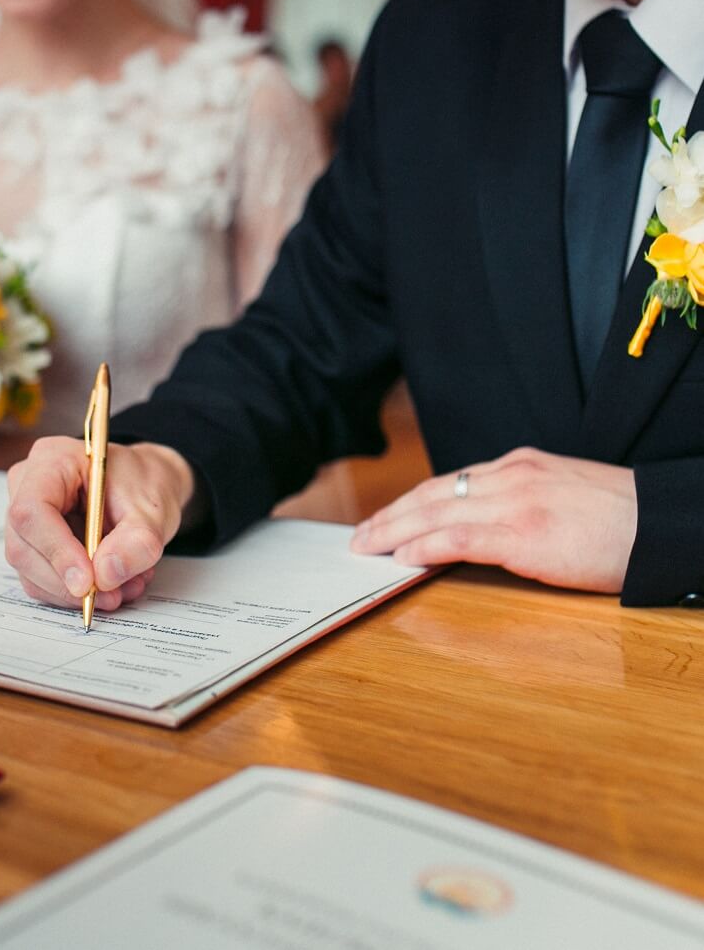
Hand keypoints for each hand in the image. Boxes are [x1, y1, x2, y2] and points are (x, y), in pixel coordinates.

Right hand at [6, 437, 197, 609]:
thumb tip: (104, 574)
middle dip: (68, 581)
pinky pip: (42, 581)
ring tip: (123, 586)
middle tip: (113, 593)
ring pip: (30, 571)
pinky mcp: (34, 545)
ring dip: (75, 592)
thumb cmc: (143, 484)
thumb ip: (135, 542)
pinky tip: (110, 584)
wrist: (146, 487)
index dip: (57, 550)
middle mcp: (28, 485)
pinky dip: (75, 593)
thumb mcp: (153, 510)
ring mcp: (27, 518)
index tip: (87, 581)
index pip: (33, 509)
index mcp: (53, 459)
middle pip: (24, 546)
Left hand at [350, 447, 636, 592]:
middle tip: (360, 535)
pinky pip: (460, 536)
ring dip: (394, 531)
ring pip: (436, 512)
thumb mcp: (562, 493)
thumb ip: (521, 500)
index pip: (449, 482)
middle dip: (391, 515)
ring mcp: (515, 502)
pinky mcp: (524, 532)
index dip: (411, 502)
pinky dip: (426, 545)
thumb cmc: (620, 517)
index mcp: (519, 466)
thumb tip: (484, 524)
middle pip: (432, 493)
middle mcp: (510, 477)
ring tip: (366, 547)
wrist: (662, 523)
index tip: (387, 517)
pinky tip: (402, 556)